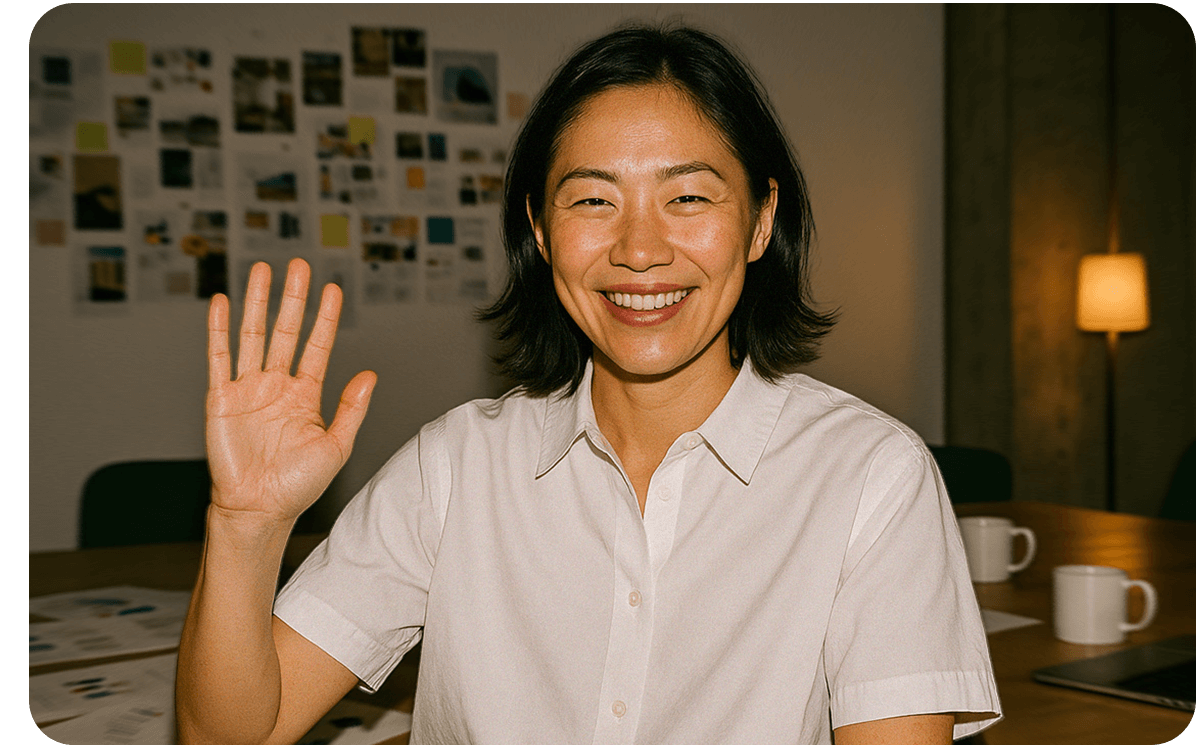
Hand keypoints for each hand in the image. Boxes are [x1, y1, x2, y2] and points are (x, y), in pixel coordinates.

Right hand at [205, 258, 375, 525]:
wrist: (258, 509)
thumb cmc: (297, 485)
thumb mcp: (336, 445)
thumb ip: (352, 408)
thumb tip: (370, 375)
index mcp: (305, 395)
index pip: (317, 345)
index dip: (325, 317)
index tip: (333, 289)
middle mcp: (277, 386)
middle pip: (286, 331)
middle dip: (293, 298)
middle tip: (299, 265)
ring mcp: (248, 389)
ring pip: (253, 335)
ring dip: (258, 302)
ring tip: (264, 270)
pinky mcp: (220, 399)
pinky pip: (219, 357)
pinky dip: (218, 329)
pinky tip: (221, 302)